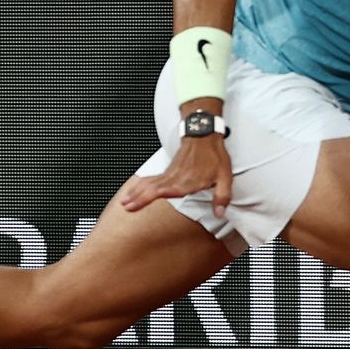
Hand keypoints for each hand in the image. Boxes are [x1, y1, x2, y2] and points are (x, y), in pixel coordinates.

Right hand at [118, 136, 232, 216]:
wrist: (204, 135)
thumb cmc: (214, 156)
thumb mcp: (225, 177)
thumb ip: (222, 196)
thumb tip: (220, 213)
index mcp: (186, 182)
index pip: (163, 192)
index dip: (148, 198)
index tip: (135, 205)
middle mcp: (174, 178)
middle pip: (151, 188)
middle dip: (137, 198)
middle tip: (125, 206)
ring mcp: (170, 173)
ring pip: (149, 183)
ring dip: (136, 192)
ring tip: (124, 201)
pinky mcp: (169, 170)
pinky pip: (151, 179)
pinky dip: (141, 185)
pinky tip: (134, 190)